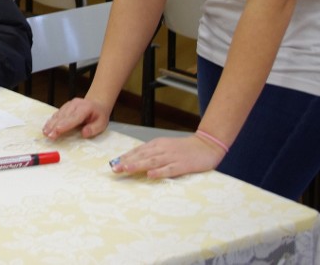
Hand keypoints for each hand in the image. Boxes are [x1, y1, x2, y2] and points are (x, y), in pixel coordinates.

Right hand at [42, 97, 110, 139]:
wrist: (96, 103)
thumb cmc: (99, 115)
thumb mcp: (102, 123)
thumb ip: (93, 129)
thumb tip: (84, 133)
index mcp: (85, 108)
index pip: (74, 117)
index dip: (65, 124)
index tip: (58, 130)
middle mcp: (75, 104)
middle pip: (64, 116)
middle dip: (55, 126)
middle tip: (49, 135)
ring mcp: (69, 105)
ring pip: (58, 115)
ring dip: (51, 124)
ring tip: (45, 132)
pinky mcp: (64, 107)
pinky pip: (57, 114)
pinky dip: (51, 121)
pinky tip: (46, 127)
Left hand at [109, 134, 224, 178]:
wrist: (206, 145)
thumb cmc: (184, 148)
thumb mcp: (166, 147)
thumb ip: (152, 153)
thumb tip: (134, 160)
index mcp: (157, 144)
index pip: (138, 150)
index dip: (126, 157)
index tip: (113, 164)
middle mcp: (163, 149)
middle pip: (142, 156)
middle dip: (127, 162)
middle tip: (115, 169)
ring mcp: (173, 157)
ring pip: (153, 161)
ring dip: (138, 165)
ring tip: (127, 169)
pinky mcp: (183, 165)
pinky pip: (169, 169)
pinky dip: (159, 172)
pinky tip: (150, 175)